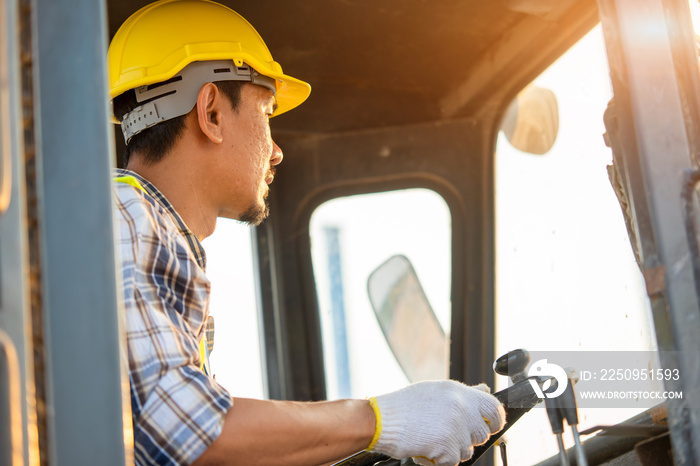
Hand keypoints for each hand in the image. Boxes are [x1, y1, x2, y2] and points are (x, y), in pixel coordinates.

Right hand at [368, 380, 504, 465]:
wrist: (380, 420)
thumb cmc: (404, 407)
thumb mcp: (436, 391)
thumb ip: (463, 393)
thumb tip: (485, 389)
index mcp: (458, 391)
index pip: (493, 406)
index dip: (495, 420)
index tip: (490, 426)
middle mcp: (460, 406)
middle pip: (482, 432)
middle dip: (468, 438)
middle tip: (447, 435)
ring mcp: (455, 427)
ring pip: (467, 450)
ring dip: (451, 450)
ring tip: (430, 438)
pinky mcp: (447, 446)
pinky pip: (453, 461)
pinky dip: (439, 460)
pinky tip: (424, 448)